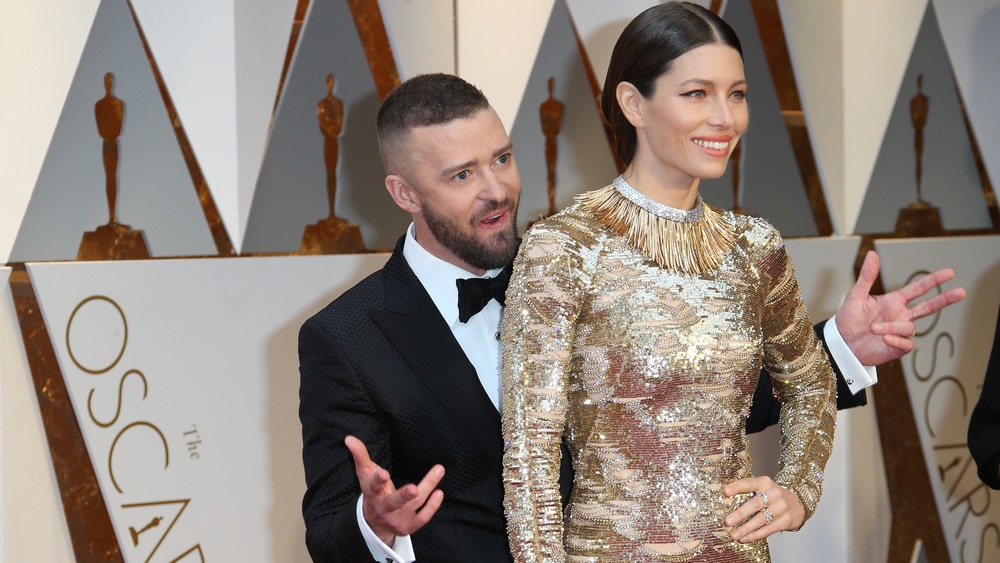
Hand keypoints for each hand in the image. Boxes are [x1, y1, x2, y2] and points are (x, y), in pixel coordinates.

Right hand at [345, 435, 444, 545]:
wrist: (375, 523)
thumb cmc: (373, 491)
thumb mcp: (365, 474)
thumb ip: (360, 455)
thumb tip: (349, 438)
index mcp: (373, 493)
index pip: (373, 486)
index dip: (378, 480)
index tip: (384, 473)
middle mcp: (384, 508)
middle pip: (394, 502)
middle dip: (404, 496)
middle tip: (414, 489)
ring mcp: (397, 519)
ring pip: (414, 505)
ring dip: (427, 488)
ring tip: (438, 470)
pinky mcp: (408, 526)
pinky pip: (422, 518)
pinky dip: (431, 507)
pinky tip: (439, 492)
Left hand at [723, 476, 803, 542]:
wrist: (798, 504)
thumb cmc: (773, 496)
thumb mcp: (763, 488)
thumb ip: (748, 492)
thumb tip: (724, 501)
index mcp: (764, 483)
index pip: (749, 483)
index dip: (737, 487)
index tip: (725, 492)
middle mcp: (774, 494)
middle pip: (755, 505)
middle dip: (740, 514)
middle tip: (727, 522)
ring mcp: (781, 507)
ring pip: (760, 520)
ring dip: (745, 529)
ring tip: (733, 535)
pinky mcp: (785, 520)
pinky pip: (768, 530)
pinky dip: (754, 535)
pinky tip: (744, 538)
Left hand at [836, 250, 965, 364]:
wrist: (841, 343)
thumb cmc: (848, 319)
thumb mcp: (857, 295)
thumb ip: (867, 276)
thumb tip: (872, 254)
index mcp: (893, 302)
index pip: (918, 289)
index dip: (933, 280)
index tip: (950, 273)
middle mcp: (900, 316)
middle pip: (929, 307)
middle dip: (945, 299)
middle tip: (962, 292)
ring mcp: (900, 332)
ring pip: (909, 328)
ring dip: (891, 327)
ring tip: (872, 328)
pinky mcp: (897, 348)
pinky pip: (907, 344)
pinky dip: (896, 340)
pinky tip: (884, 339)